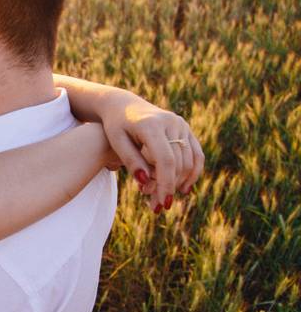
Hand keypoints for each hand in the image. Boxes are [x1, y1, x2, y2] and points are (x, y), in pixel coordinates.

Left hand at [100, 94, 204, 210]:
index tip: (162, 203)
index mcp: (151, 125)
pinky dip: (192, 172)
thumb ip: (131, 160)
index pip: (165, 159)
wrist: (123, 105)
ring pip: (189, 160)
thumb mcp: (116, 142)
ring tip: (164, 198)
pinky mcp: (185, 128)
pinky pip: (196, 153)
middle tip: (157, 206)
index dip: (165, 183)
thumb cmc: (116, 125)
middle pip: (178, 162)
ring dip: (180, 182)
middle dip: (169, 187)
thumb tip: (145, 181)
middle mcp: (170, 122)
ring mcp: (181, 124)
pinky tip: (184, 188)